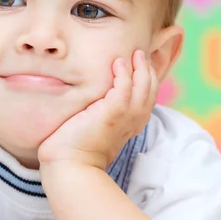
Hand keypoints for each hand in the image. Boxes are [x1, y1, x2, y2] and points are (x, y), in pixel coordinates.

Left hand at [38, 50, 157, 170]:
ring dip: (140, 68)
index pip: (147, 99)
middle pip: (151, 90)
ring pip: (143, 86)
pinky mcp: (112, 113)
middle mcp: (132, 121)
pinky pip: (125, 87)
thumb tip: (90, 103)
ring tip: (134, 53)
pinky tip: (118, 63)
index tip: (139, 66)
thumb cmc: (75, 150)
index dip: (147, 81)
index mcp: (131, 125)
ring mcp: (124, 117)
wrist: (69, 166)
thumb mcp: (95, 129)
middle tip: (139, 54)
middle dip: (148, 70)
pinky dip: (124, 73)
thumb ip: (100, 115)